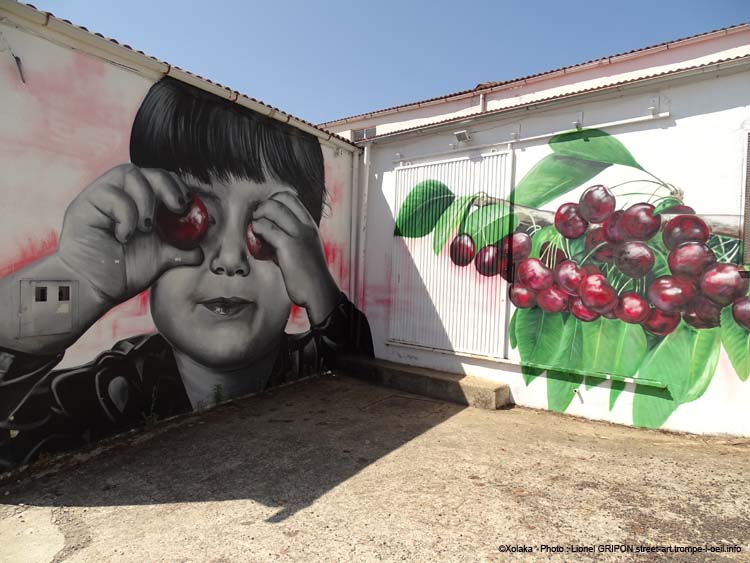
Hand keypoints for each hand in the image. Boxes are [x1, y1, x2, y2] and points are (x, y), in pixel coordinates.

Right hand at [57, 164, 203, 305]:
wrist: (93, 289)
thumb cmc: (122, 273)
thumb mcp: (160, 260)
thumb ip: (181, 251)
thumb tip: (203, 250)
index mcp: (143, 204)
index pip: (163, 180)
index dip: (179, 188)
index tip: (190, 206)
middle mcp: (124, 196)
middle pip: (149, 170)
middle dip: (168, 185)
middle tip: (178, 207)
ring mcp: (104, 197)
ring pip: (130, 173)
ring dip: (146, 199)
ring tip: (146, 228)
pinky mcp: (86, 203)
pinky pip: (110, 192)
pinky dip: (125, 213)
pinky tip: (124, 235)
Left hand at [251, 192, 340, 323]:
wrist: (318, 292)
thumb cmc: (308, 275)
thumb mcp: (303, 249)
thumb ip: (289, 238)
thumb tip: (266, 233)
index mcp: (310, 224)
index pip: (290, 197)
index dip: (274, 201)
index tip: (265, 214)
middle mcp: (306, 225)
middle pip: (280, 198)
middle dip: (264, 205)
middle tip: (257, 219)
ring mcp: (298, 233)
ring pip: (272, 208)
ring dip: (259, 215)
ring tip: (254, 228)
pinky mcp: (288, 245)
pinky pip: (267, 227)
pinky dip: (257, 229)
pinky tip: (256, 240)